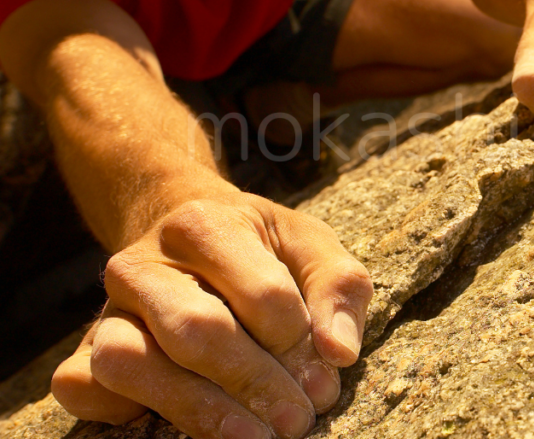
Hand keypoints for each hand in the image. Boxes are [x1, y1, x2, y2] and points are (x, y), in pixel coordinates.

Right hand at [50, 193, 372, 438]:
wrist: (187, 234)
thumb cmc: (261, 249)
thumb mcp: (310, 246)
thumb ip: (338, 288)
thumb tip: (340, 352)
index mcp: (205, 225)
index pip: (264, 294)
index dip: (298, 344)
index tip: (324, 378)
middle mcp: (143, 263)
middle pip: (197, 331)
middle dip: (256, 384)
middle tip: (297, 421)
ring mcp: (107, 307)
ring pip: (130, 362)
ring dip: (198, 410)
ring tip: (253, 436)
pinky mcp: (84, 347)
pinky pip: (84, 386)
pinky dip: (123, 413)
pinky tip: (184, 425)